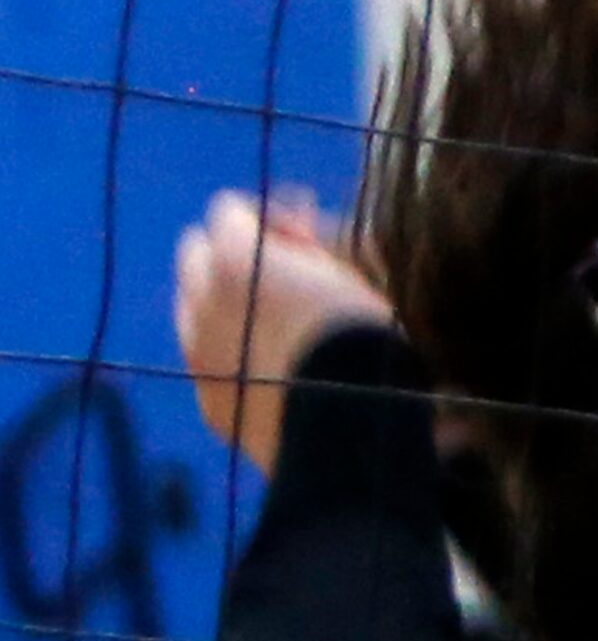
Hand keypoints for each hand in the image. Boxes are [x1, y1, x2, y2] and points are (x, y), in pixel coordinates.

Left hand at [174, 190, 394, 473]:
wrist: (350, 430)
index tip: (308, 239)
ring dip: (226, 308)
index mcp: (233, 257)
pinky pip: (209, 365)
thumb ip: (311, 246)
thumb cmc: (362, 339)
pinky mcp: (209, 403)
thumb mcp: (348, 271)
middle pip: (195, 254)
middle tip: (285, 279)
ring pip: (193, 311)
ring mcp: (197, 356)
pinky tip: (274, 375)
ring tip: (277, 330)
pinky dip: (232, 359)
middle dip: (234, 257)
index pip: (229, 210)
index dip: (272, 220)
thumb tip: (296, 238)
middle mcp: (199, 301)